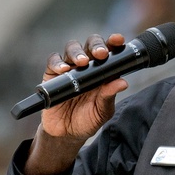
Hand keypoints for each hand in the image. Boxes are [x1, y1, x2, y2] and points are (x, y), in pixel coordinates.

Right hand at [24, 33, 128, 174]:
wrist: (66, 134)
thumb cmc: (87, 120)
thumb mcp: (102, 111)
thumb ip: (109, 97)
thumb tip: (122, 82)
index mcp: (102, 71)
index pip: (109, 52)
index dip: (113, 43)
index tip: (119, 40)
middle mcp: (86, 66)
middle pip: (90, 45)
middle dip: (96, 45)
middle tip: (101, 54)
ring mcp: (69, 69)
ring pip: (72, 48)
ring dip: (77, 52)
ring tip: (82, 62)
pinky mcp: (52, 75)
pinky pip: (53, 62)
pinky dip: (58, 63)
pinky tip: (64, 70)